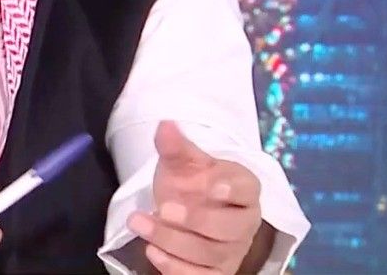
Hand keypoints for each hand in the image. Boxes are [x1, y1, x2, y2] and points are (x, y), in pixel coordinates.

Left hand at [127, 122, 269, 274]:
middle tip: (164, 208)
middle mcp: (244, 224)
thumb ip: (176, 147)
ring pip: (210, 254)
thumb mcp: (182, 164)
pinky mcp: (215, 274)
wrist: (184, 211)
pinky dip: (175, 268)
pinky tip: (152, 251)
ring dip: (172, 241)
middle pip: (230, 229)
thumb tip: (165, 125)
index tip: (210, 185)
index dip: (232, 190)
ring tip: (140, 222)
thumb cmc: (191, 184)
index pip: (246, 190)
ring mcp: (231, 252)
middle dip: (196, 221)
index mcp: (244, 189)